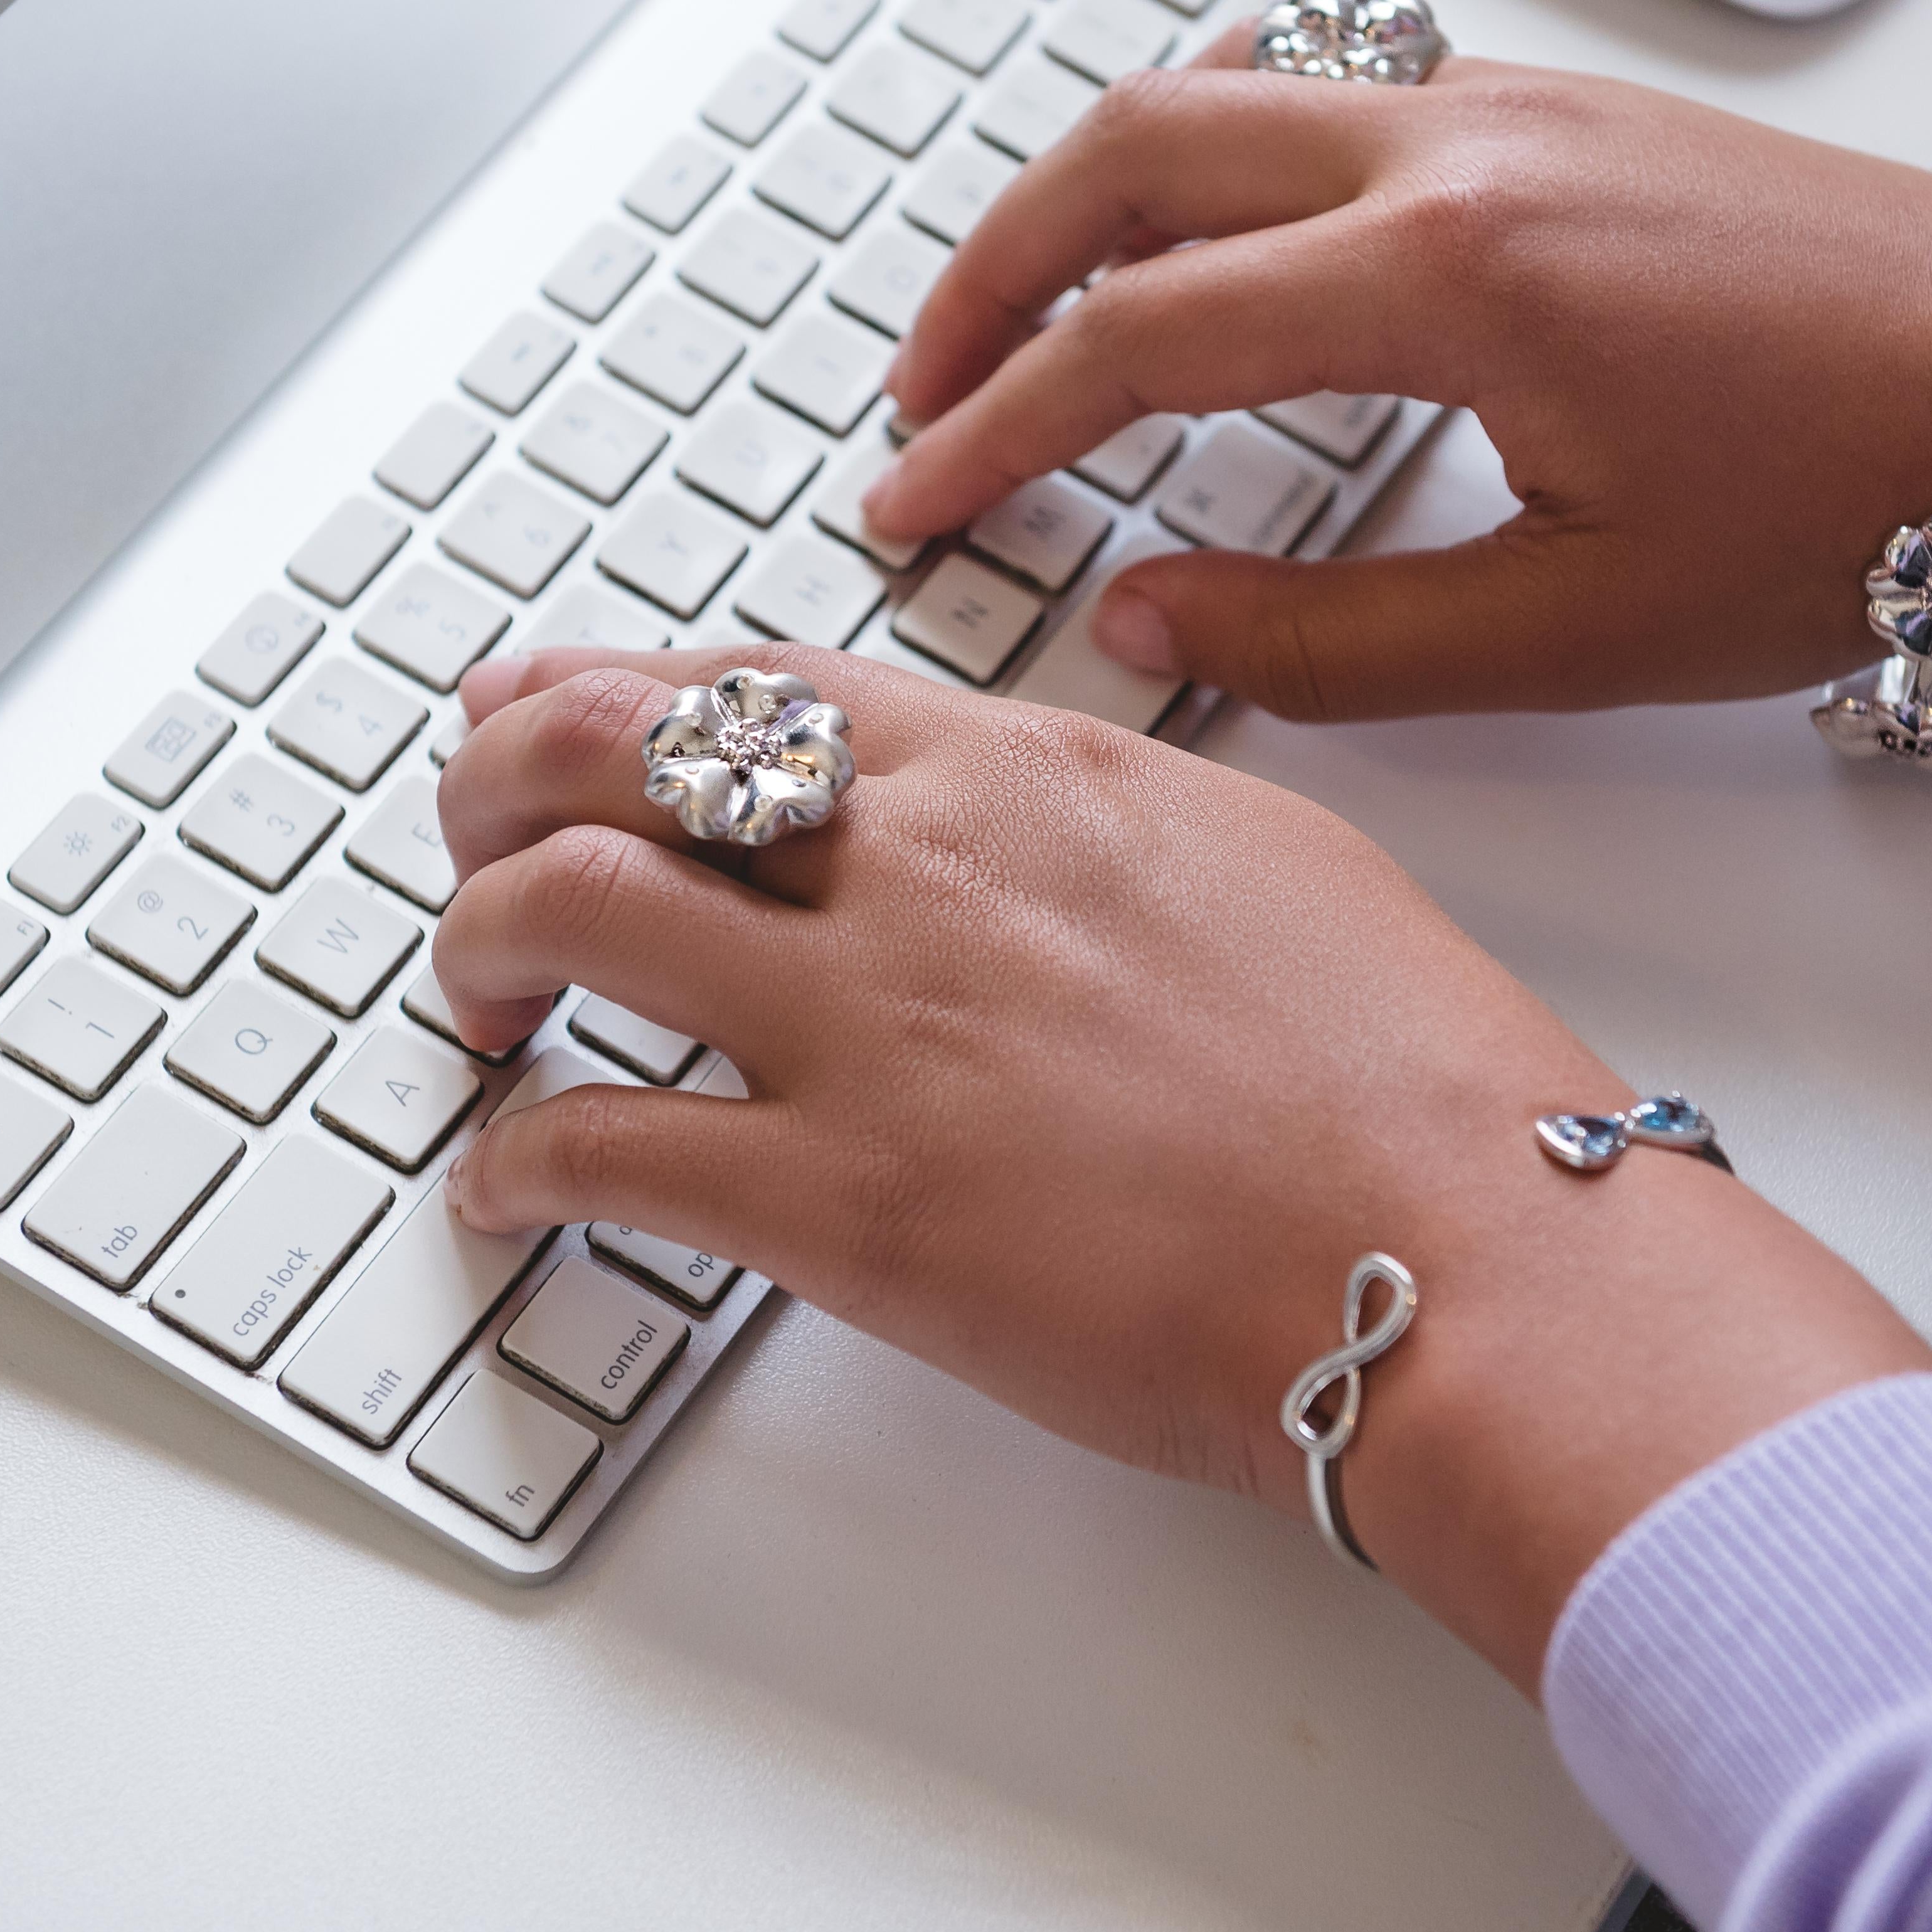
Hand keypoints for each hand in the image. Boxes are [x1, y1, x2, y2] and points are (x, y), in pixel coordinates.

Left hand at [432, 642, 1931, 1688]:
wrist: (1461, 1252)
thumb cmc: (1409, 1081)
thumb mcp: (1265, 860)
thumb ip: (1114, 819)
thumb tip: (1048, 810)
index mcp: (1027, 775)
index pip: (762, 679)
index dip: (625, 686)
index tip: (560, 707)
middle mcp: (921, 866)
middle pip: (615, 748)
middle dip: (500, 772)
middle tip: (470, 827)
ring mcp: (869, 1027)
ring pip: (568, 910)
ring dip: (480, 942)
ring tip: (475, 998)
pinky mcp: (844, 1201)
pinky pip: (603, 1149)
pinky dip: (514, 1162)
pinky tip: (500, 1187)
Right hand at [860, 47, 1931, 719]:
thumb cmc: (1862, 501)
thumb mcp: (1576, 630)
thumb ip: (1331, 639)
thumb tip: (1153, 622)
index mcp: (1452, 279)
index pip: (1137, 340)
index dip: (995, 430)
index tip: (917, 500)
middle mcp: (1458, 149)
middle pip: (1129, 157)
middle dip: (988, 273)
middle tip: (917, 392)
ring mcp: (1504, 103)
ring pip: (1213, 88)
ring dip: (1085, 191)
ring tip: (1021, 312)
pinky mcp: (1549, 105)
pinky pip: (1315, 78)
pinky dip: (1203, 142)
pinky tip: (1191, 226)